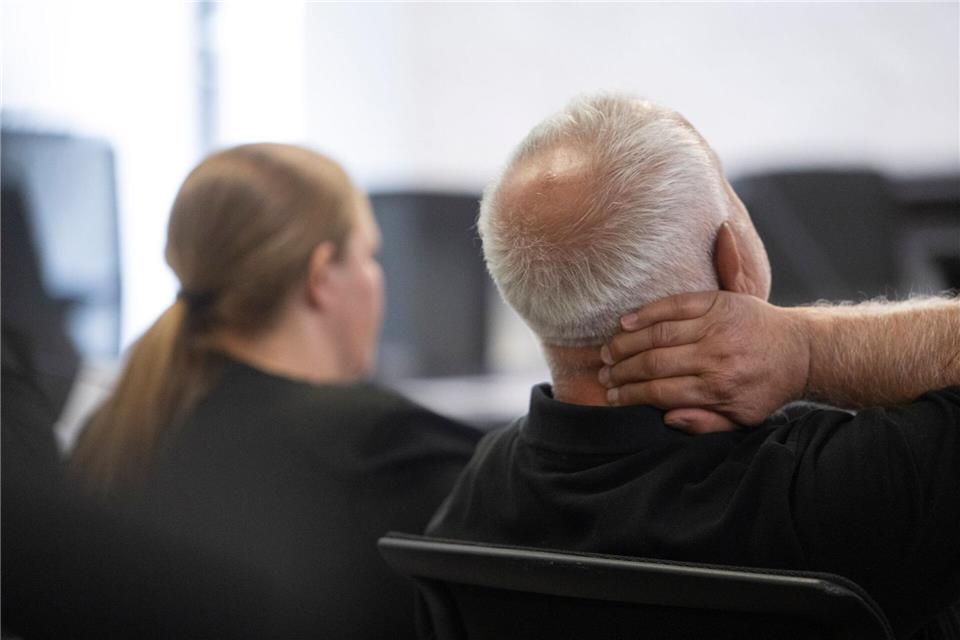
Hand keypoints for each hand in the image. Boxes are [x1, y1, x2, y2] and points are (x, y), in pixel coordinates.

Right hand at [598, 291, 809, 431]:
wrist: (799, 351)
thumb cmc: (764, 388)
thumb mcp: (741, 418)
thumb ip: (704, 423)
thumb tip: (667, 417)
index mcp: (718, 388)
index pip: (660, 391)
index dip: (630, 394)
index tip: (612, 396)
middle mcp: (715, 356)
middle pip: (653, 363)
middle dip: (622, 370)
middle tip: (604, 374)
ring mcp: (716, 326)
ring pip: (658, 333)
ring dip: (626, 343)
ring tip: (607, 352)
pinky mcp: (718, 302)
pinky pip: (673, 305)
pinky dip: (645, 313)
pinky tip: (625, 323)